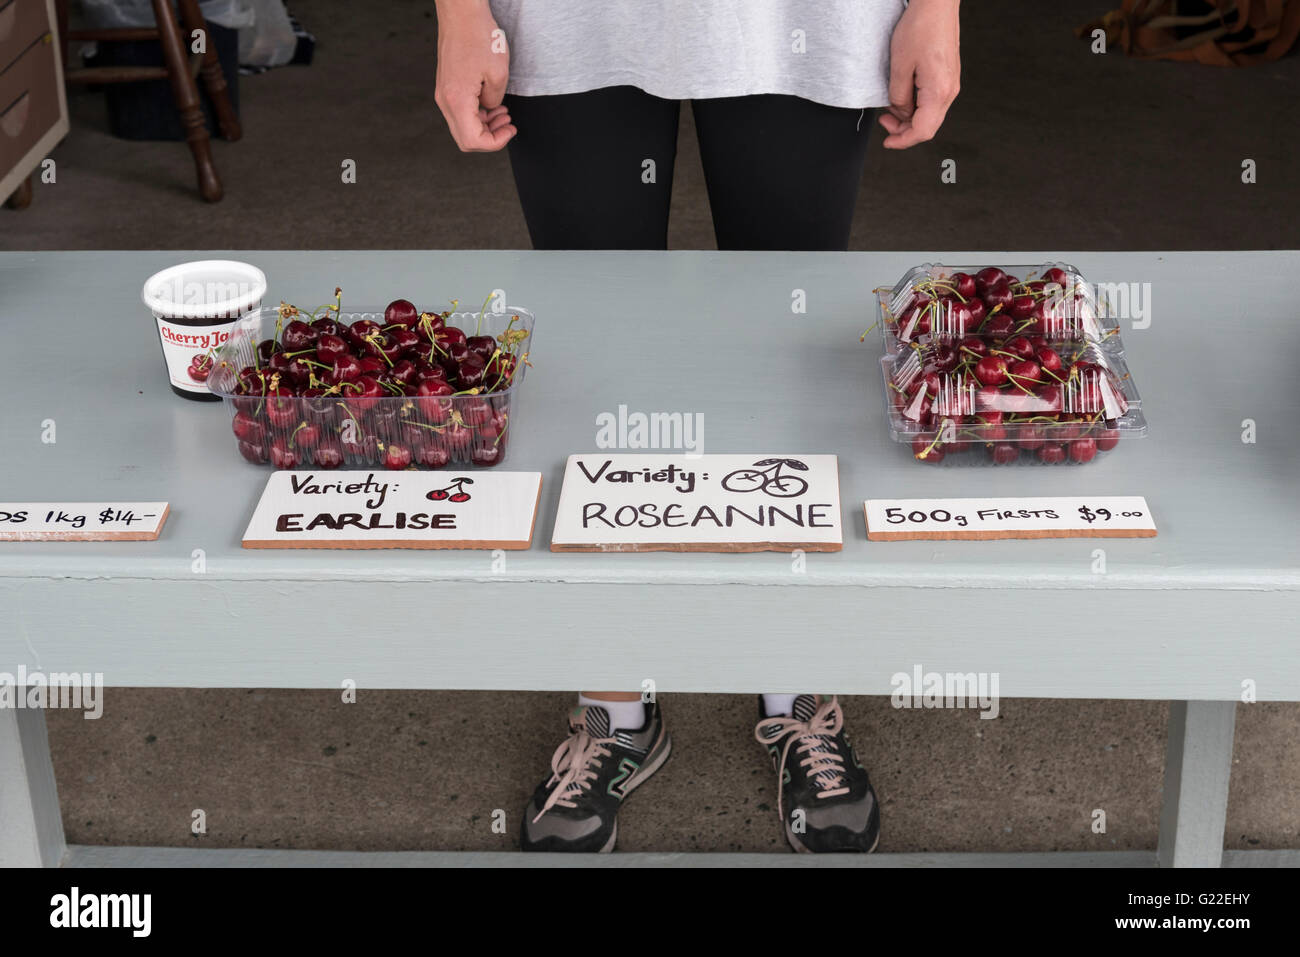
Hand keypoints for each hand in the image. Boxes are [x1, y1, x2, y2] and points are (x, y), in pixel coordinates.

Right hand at [434, 0, 515, 151]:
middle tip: (508, 124)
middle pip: (465, 139)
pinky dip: (478, 114)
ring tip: (504, 113)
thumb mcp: (498, 73)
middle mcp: (445, 100)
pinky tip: (492, 104)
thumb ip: (495, 100)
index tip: (510, 131)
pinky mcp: (446, 87)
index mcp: (457, 100)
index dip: (495, 143)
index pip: (473, 140)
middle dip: (490, 137)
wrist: (461, 13)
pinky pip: (461, 112)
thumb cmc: (478, 36)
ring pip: (463, 126)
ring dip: (485, 126)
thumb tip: (491, 108)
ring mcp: (443, 94)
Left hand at [879, 0, 960, 148]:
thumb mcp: (899, 66)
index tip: (887, 143)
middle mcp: (949, 91)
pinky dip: (916, 106)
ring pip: (929, 115)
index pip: (922, 131)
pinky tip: (903, 96)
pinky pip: (932, 101)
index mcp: (939, 92)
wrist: (937, 4)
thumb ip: (898, 96)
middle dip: (904, 130)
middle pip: (927, 126)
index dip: (903, 141)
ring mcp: (950, 84)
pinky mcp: (947, 77)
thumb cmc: (921, 28)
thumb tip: (900, 112)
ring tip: (890, 107)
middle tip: (884, 122)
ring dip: (909, 117)